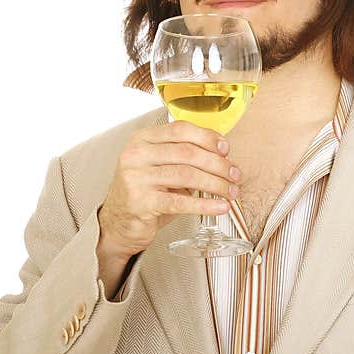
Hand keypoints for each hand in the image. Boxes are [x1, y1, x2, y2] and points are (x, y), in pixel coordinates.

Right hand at [95, 120, 241, 295]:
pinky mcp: (140, 202)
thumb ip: (185, 155)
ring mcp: (135, 177)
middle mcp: (136, 154)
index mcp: (142, 139)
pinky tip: (220, 207)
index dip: (208, 138)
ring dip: (215, 184)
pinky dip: (205, 204)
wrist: (118, 223)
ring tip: (231, 192)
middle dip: (218, 164)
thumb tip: (224, 154)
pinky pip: (180, 201)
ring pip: (187, 175)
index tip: (227, 149)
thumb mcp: (162, 166)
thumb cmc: (147, 192)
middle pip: (187, 153)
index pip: (181, 129)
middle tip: (235, 175)